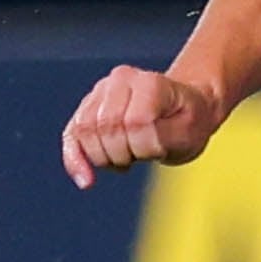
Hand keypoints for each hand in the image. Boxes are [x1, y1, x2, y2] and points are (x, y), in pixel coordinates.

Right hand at [65, 63, 226, 185]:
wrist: (186, 109)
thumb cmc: (189, 122)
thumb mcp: (189, 134)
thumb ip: (158, 139)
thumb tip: (124, 150)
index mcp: (150, 82)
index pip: (135, 122)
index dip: (145, 147)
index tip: (160, 150)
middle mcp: (120, 80)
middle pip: (104, 126)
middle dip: (121, 154)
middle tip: (142, 156)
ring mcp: (101, 91)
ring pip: (83, 131)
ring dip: (102, 157)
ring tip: (126, 159)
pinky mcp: (87, 107)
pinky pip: (71, 135)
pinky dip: (75, 160)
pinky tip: (86, 181)